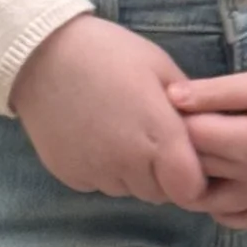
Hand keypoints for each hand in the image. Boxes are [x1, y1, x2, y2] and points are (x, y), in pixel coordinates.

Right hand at [12, 15, 209, 205]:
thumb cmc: (110, 54)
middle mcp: (129, 165)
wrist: (42, 55)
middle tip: (155, 138)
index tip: (190, 157)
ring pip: (129, 190)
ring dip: (134, 173)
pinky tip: (97, 137)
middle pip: (161, 193)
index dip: (195, 178)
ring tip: (123, 133)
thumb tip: (204, 129)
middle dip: (165, 174)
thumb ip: (188, 106)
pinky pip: (99, 184)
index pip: (191, 190)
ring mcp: (96, 174)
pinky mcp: (70, 177)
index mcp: (159, 137)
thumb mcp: (161, 68)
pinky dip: (104, 170)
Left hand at [166, 65, 246, 231]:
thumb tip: (171, 97)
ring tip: (192, 159)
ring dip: (193, 184)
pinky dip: (224, 212)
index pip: (189, 137)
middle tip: (176, 127)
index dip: (173, 120)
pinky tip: (220, 192)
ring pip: (210, 203)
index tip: (169, 106)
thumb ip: (217, 92)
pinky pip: (244, 220)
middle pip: (195, 169)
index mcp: (246, 144)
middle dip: (179, 148)